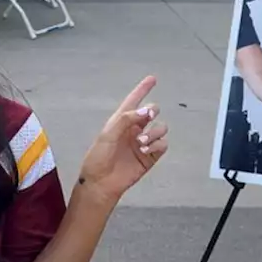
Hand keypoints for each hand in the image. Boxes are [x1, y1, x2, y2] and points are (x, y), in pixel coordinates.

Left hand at [77, 76, 169, 203]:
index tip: (152, 79)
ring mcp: (143, 142)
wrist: (101, 182)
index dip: (143, 89)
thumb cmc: (99, 157)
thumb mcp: (108, 134)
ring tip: (141, 142)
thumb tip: (147, 111)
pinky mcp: (150, 157)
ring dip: (154, 132)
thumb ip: (127, 119)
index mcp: (121, 121)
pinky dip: (157, 145)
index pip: (134, 101)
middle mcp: (134, 129)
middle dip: (153, 111)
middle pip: (152, 112)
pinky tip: (146, 150)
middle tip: (147, 117)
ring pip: (160, 128)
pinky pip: (162, 145)